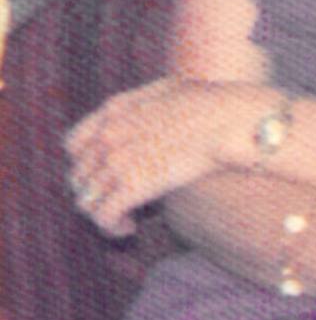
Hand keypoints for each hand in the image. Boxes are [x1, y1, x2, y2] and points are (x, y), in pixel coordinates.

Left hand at [65, 76, 259, 235]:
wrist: (236, 119)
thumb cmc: (221, 105)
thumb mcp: (175, 90)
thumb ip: (149, 102)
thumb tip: (153, 117)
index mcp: (116, 110)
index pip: (74, 144)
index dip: (86, 164)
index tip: (105, 176)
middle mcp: (108, 134)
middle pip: (80, 175)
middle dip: (96, 193)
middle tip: (120, 203)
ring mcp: (118, 160)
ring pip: (87, 199)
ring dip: (102, 213)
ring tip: (125, 221)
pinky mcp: (134, 186)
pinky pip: (104, 215)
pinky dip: (111, 227)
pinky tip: (129, 229)